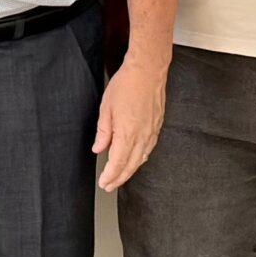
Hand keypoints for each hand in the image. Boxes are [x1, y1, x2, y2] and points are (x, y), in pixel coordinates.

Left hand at [92, 57, 166, 191]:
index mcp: (128, 133)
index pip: (118, 162)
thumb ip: (103, 132)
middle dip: (119, 178)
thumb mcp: (106, 108)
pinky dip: (140, 159)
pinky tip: (136, 161)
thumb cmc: (127, 85)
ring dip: (130, 171)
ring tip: (120, 177)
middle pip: (131, 165)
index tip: (104, 183)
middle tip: (109, 186)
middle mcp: (142, 136)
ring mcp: (152, 132)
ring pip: (141, 159)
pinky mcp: (157, 127)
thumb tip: (98, 149)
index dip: (110, 176)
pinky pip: (149, 149)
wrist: (148, 71)